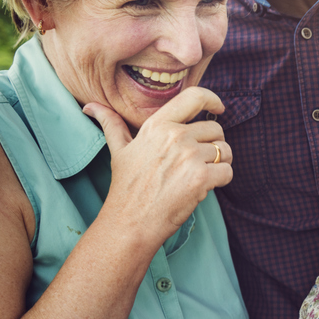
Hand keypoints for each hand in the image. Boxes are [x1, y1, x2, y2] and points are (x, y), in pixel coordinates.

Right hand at [84, 87, 231, 248]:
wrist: (131, 222)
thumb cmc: (126, 187)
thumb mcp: (118, 150)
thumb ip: (111, 124)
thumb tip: (90, 106)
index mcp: (158, 125)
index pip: (194, 97)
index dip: (212, 99)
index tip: (219, 107)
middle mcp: (175, 136)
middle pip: (216, 129)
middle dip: (213, 145)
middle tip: (197, 163)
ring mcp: (190, 156)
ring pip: (224, 151)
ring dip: (219, 164)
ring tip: (198, 176)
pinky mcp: (202, 177)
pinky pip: (228, 171)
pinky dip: (222, 180)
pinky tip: (203, 187)